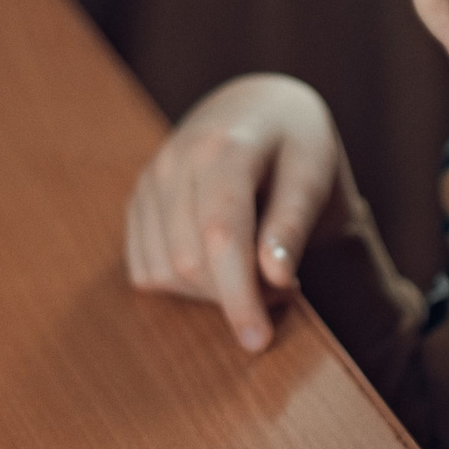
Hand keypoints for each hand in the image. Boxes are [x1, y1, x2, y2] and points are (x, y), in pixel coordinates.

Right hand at [125, 74, 350, 352]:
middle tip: (284, 286)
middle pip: (189, 262)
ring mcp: (149, 182)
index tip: (259, 341)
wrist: (258, 108)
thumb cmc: (295, 144)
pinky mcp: (137, 203)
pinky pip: (145, 269)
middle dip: (236, 293)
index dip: (238, 295)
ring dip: (211, 292)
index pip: (220, 236)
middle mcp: (173, 162)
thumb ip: (292, 224)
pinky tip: (220, 265)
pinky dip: (183, 285)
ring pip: (163, 271)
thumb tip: (274, 280)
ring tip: (255, 270)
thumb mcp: (312, 172)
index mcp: (222, 149)